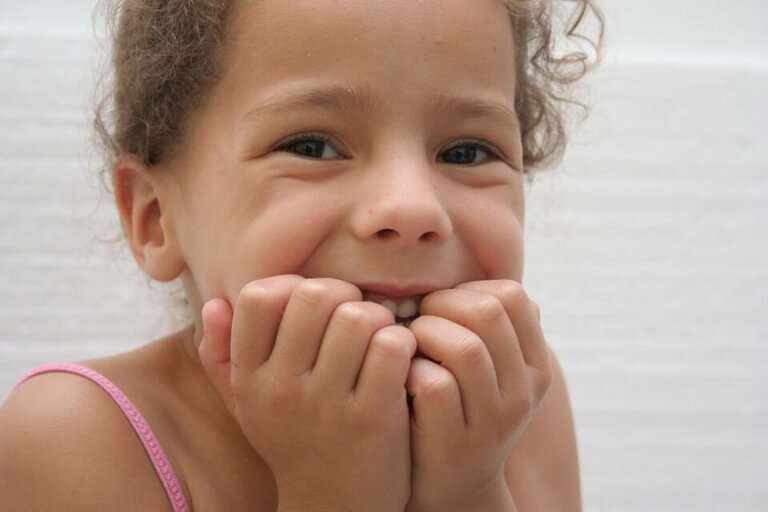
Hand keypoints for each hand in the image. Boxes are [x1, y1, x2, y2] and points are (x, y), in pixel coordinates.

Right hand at [199, 276, 415, 511]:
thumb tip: (214, 303)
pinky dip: (403, 342)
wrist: (334, 510)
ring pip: (358, 317)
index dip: (296, 286)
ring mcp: (326, 405)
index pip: (260, 297)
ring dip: (379, 319)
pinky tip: (401, 359)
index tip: (318, 308)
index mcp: (250, 378)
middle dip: (345, 296)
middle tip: (358, 319)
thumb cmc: (296, 442)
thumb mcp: (249, 404)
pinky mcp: (371, 419)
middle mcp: (281, 389)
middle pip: (315, 296)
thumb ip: (223, 355)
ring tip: (380, 340)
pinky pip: (391, 346)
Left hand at [405, 280, 551, 511]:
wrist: (449, 485)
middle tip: (417, 320)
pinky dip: (408, 370)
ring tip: (408, 345)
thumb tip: (482, 281)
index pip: (512, 295)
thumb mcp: (486, 371)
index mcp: (534, 365)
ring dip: (423, 334)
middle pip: (488, 313)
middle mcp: (523, 393)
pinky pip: (433, 385)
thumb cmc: (456, 408)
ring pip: (465, 348)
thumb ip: (488, 329)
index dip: (466, 289)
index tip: (440, 306)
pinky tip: (400, 377)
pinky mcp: (455, 443)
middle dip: (441, 305)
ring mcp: (492, 421)